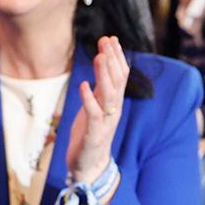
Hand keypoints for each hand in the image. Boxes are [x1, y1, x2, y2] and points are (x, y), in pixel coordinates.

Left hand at [66, 35, 126, 186]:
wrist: (90, 166)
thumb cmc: (91, 134)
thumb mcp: (96, 107)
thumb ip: (100, 88)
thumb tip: (102, 66)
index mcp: (114, 103)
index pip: (120, 76)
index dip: (117, 57)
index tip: (111, 38)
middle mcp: (113, 110)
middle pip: (118, 81)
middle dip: (112, 60)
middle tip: (106, 40)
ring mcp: (106, 122)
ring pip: (109, 95)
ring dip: (104, 75)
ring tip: (99, 56)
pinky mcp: (94, 134)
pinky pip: (94, 114)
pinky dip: (89, 99)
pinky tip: (84, 84)